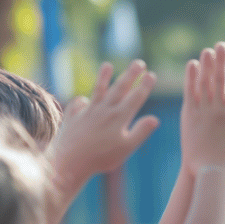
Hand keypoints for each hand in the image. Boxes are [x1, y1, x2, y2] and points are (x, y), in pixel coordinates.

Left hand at [48, 60, 158, 185]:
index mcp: (119, 117)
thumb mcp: (126, 148)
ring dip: (104, 77)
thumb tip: (155, 119)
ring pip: (98, 91)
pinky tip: (83, 100)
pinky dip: (81, 101)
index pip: (135, 98)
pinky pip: (77, 105)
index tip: (152, 74)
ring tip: (107, 65)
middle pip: (119, 88)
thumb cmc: (101, 158)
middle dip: (131, 74)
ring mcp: (87, 112)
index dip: (145, 86)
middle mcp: (104, 110)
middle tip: (139, 62)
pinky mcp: (73, 117)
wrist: (69, 161)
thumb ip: (141, 132)